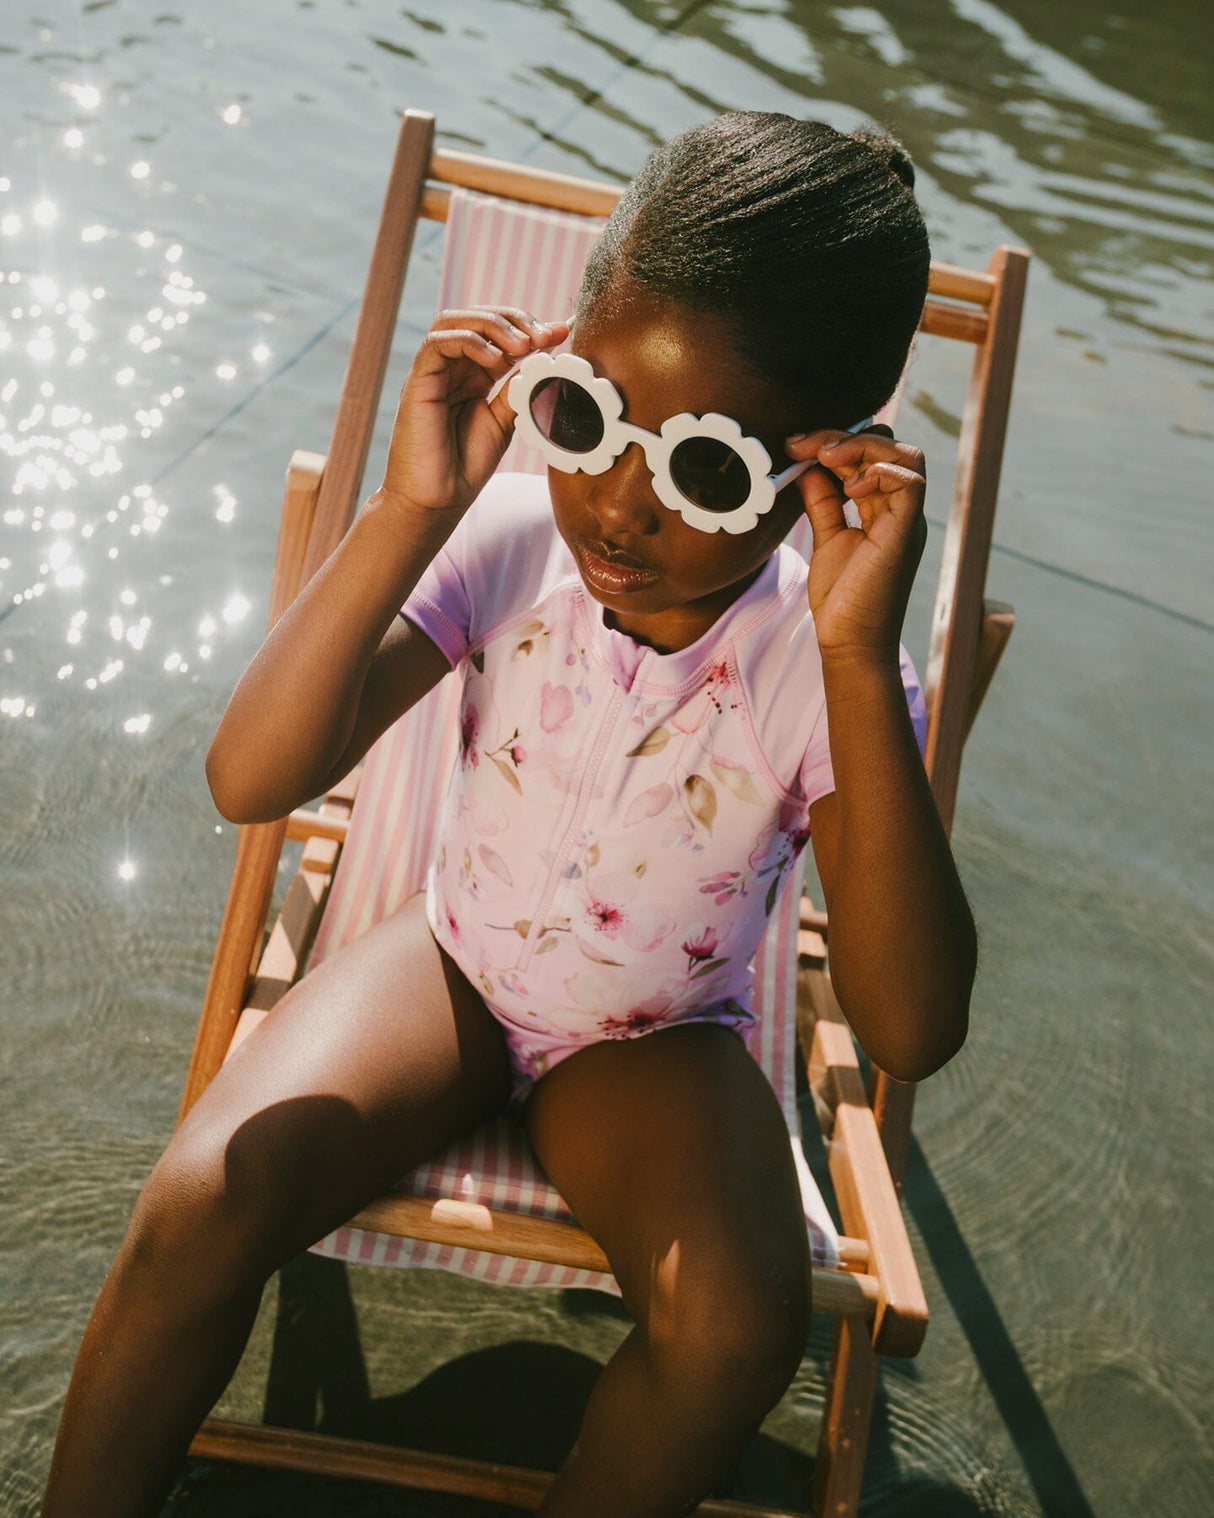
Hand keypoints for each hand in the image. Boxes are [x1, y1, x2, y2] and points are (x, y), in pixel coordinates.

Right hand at [377, 306, 568, 517]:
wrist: (437, 501)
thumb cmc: (466, 466)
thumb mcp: (506, 421)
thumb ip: (520, 388)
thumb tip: (548, 356)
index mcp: (474, 375)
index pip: (500, 334)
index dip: (531, 327)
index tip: (564, 330)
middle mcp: (452, 368)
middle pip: (478, 318)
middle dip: (515, 320)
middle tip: (544, 336)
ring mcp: (434, 373)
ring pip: (456, 321)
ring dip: (493, 325)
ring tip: (522, 345)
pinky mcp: (417, 381)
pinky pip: (438, 343)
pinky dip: (469, 341)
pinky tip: (495, 359)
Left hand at [784, 424, 927, 658]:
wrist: (849, 643)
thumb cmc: (842, 599)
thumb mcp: (827, 537)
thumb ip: (822, 501)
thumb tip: (806, 466)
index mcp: (883, 508)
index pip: (871, 455)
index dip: (836, 441)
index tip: (796, 446)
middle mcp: (900, 510)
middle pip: (889, 447)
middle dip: (844, 437)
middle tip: (803, 444)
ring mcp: (907, 520)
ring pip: (906, 456)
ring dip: (862, 447)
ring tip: (825, 456)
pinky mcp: (906, 533)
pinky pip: (910, 483)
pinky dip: (880, 472)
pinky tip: (849, 486)